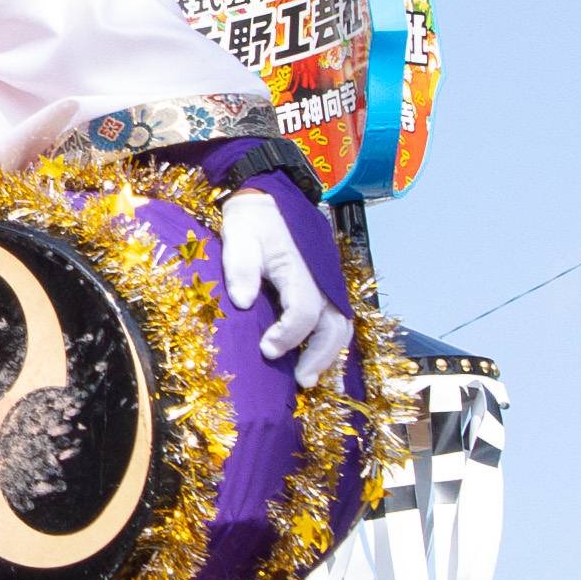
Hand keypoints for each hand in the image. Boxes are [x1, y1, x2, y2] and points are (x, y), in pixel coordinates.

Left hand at [220, 186, 352, 399]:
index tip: (266, 349)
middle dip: (320, 357)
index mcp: (301, 267)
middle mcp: (323, 279)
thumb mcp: (238, 235)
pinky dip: (328, 342)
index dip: (288, 335)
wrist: (271, 199)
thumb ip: (240, 266)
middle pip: (334, 326)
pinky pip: (336, 318)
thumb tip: (243, 301)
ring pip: (342, 325)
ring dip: (328, 354)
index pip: (304, 311)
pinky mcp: (326, 286)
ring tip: (308, 377)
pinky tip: (312, 358)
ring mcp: (328, 283)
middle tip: (300, 381)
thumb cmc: (253, 220)